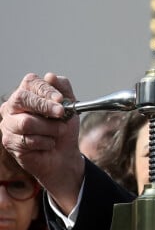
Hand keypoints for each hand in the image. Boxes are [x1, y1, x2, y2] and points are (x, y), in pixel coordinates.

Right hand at [0, 72, 84, 213]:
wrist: (64, 153)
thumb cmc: (64, 125)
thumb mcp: (70, 104)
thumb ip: (62, 88)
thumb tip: (49, 76)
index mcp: (28, 91)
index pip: (31, 82)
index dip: (46, 90)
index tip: (60, 99)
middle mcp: (13, 106)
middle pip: (22, 98)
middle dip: (45, 106)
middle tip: (62, 113)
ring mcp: (8, 124)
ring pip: (26, 122)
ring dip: (50, 128)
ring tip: (59, 131)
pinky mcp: (9, 141)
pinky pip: (27, 140)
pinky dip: (46, 142)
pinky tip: (49, 143)